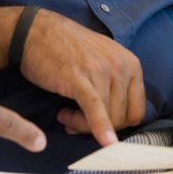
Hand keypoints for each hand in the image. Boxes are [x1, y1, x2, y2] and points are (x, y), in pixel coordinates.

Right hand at [19, 9, 145, 145]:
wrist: (36, 32)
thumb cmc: (67, 49)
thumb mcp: (104, 60)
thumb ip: (116, 84)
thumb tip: (117, 121)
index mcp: (131, 64)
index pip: (136, 111)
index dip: (117, 124)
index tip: (96, 122)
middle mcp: (121, 66)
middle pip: (122, 118)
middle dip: (98, 127)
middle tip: (74, 121)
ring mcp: (101, 71)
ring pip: (107, 118)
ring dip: (82, 125)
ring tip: (65, 115)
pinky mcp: (79, 78)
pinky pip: (95, 109)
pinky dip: (99, 128)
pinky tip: (101, 141)